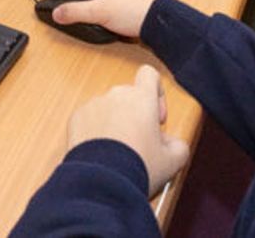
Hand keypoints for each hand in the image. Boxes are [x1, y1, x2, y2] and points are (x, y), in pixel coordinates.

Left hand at [68, 65, 188, 196]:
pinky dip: (95, 132)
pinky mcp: (76, 117)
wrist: (102, 181)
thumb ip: (178, 145)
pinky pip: (89, 119)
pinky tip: (101, 154)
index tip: (156, 117)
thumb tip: (171, 143)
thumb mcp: (172, 161)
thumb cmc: (137, 167)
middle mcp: (116, 95)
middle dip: (135, 116)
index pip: (150, 74)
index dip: (156, 93)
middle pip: (129, 96)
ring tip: (118, 153)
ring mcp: (94, 105)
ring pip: (108, 109)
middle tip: (139, 143)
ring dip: (114, 124)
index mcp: (141, 98)